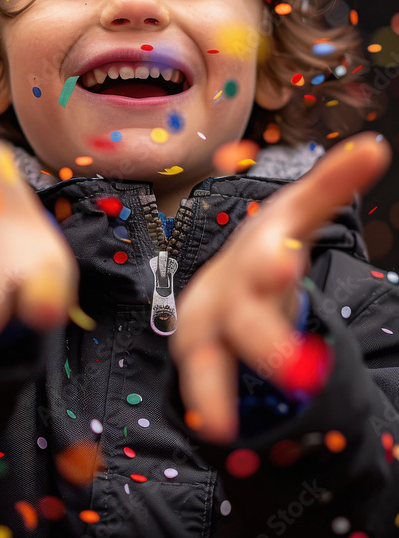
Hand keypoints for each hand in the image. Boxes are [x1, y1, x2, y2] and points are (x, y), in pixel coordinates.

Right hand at [169, 132, 390, 442]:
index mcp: (262, 246)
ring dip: (217, 383)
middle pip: (245, 316)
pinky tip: (219, 428)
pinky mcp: (198, 346)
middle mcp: (232, 282)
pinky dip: (208, 401)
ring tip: (226, 422)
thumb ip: (335, 181)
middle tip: (286, 367)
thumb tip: (376, 145)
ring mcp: (210, 316)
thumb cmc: (270, 242)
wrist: (226, 273)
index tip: (283, 263)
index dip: (272, 259)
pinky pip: (201, 377)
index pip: (269, 250)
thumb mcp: (302, 212)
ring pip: (208, 352)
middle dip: (261, 338)